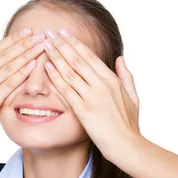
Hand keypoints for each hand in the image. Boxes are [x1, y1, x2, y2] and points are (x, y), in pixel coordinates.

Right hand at [0, 28, 46, 139]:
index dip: (15, 38)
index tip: (29, 30)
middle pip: (6, 54)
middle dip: (25, 43)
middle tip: (41, 34)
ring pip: (9, 65)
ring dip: (27, 54)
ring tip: (41, 46)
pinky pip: (10, 82)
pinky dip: (22, 72)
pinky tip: (33, 64)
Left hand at [41, 28, 141, 157]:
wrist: (127, 145)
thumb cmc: (129, 124)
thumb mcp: (133, 96)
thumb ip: (127, 75)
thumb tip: (120, 58)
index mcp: (112, 80)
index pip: (90, 56)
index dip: (75, 43)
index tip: (64, 33)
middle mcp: (102, 85)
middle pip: (77, 59)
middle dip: (61, 44)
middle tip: (48, 31)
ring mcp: (92, 97)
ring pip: (70, 72)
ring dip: (55, 56)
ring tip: (44, 44)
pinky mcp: (84, 111)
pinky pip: (67, 90)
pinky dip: (56, 77)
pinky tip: (47, 67)